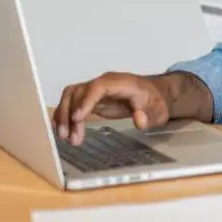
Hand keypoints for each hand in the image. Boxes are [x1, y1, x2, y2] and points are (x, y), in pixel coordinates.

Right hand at [53, 72, 169, 144]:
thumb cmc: (156, 102)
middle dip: (69, 113)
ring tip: (66, 138)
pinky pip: (73, 102)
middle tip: (68, 137)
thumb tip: (139, 120)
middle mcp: (105, 82)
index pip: (99, 87)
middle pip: (79, 91)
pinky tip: (62, 130)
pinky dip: (64, 114)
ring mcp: (96, 89)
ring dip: (64, 116)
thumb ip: (149, 116)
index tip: (78, 118)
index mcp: (122, 83)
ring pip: (71, 96)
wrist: (156, 95)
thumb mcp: (158, 112)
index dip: (86, 101)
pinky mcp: (92, 97)